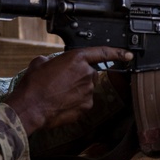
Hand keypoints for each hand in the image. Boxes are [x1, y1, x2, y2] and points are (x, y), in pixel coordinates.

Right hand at [5, 46, 133, 134]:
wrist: (30, 107)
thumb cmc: (34, 85)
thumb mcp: (40, 62)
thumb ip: (53, 60)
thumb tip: (52, 63)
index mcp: (76, 59)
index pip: (102, 53)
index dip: (117, 53)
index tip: (128, 55)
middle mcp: (86, 74)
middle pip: (88, 73)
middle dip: (77, 77)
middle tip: (60, 82)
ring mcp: (88, 92)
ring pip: (85, 88)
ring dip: (75, 90)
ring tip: (57, 94)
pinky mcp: (86, 107)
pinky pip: (83, 101)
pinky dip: (74, 102)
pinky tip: (60, 103)